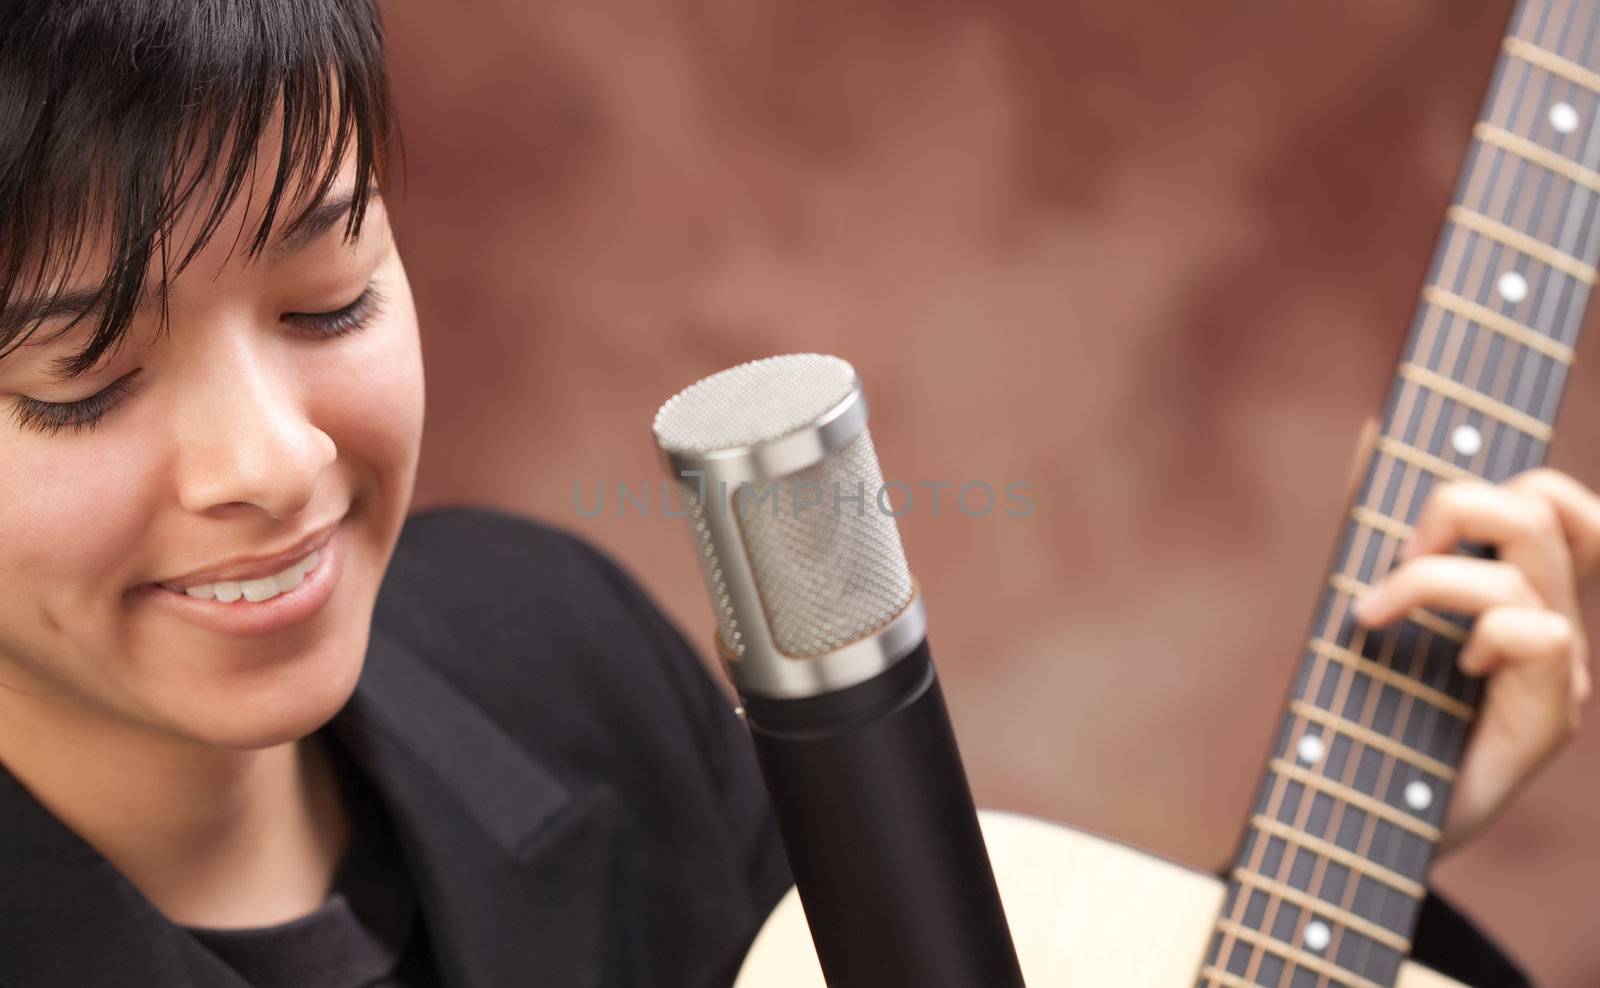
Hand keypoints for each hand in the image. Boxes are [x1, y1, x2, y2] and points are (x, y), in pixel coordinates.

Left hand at [1350, 467, 1599, 851]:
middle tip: (1392, 558)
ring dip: (1434, 576)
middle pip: (1546, 505)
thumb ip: (1376, 520)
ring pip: (1533, 562)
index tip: (1432, 479)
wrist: (1359, 818)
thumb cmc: (1365, 711)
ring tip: (1376, 615)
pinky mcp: (1549, 717)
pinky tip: (1450, 668)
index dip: (1519, 472)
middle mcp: (1548, 621)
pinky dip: (1485, 632)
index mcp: (1513, 590)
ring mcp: (1557, 670)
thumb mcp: (1365, 594)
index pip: (1561, 503)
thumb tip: (1378, 429)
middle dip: (1454, 504)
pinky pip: (1543, 632)